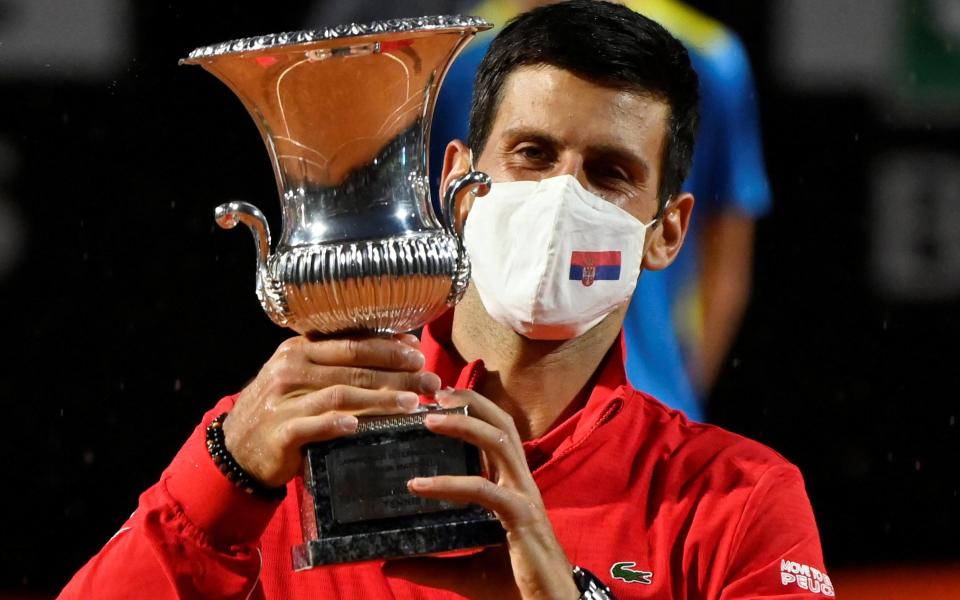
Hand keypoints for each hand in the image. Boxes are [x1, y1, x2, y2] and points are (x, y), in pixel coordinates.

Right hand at [222, 334, 440, 487]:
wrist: (236, 448)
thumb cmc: (281, 409)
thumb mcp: (301, 377)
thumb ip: (336, 365)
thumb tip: (395, 358)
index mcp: (299, 349)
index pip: (351, 341)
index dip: (388, 346)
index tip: (418, 352)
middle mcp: (291, 368)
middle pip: (354, 366)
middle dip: (397, 372)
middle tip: (429, 380)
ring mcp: (284, 399)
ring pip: (341, 393)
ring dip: (380, 398)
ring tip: (411, 403)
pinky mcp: (280, 431)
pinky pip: (313, 425)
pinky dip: (337, 424)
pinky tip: (359, 425)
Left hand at [387, 389, 578, 599]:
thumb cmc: (513, 586)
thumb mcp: (464, 571)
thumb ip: (429, 565)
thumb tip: (389, 563)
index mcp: (513, 488)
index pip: (497, 435)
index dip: (473, 411)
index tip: (439, 399)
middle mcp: (521, 484)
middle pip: (502, 425)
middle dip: (471, 402)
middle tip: (434, 393)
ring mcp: (524, 498)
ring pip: (499, 443)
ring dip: (463, 425)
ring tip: (427, 419)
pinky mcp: (521, 518)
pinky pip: (484, 490)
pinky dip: (449, 484)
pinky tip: (418, 486)